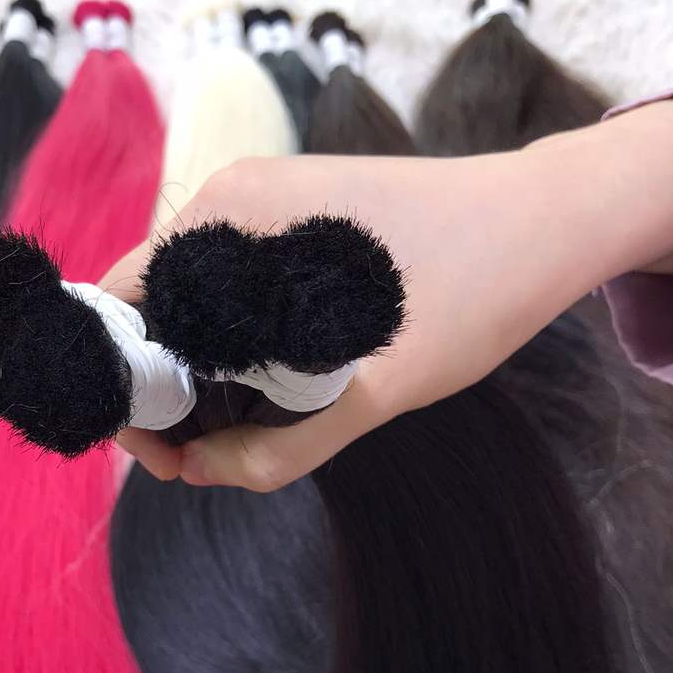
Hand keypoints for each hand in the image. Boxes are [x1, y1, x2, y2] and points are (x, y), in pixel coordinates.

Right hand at [101, 101, 672, 490]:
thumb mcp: (374, 388)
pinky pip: (232, 295)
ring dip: (202, 374)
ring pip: (193, 308)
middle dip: (163, 391)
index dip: (124, 389)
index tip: (160, 454)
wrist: (549, 222)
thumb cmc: (472, 292)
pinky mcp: (291, 224)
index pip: (122, 304)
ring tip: (236, 433)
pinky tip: (268, 384)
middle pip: (152, 309)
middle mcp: (231, 200)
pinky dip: (234, 346)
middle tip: (199, 459)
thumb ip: (276, 446)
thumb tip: (193, 472)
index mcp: (229, 215)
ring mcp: (261, 207)